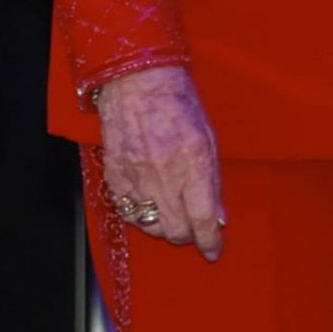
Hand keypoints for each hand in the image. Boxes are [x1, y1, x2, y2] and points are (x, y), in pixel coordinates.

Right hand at [96, 64, 225, 260]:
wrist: (137, 82)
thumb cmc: (177, 103)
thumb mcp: (208, 138)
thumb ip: (212, 180)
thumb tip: (217, 216)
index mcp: (193, 162)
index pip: (203, 218)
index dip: (211, 241)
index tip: (213, 249)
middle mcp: (164, 174)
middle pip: (177, 230)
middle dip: (189, 236)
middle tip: (193, 228)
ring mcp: (136, 177)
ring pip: (151, 226)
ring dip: (164, 227)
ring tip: (170, 213)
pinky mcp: (115, 175)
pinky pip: (128, 211)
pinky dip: (140, 214)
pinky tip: (148, 202)